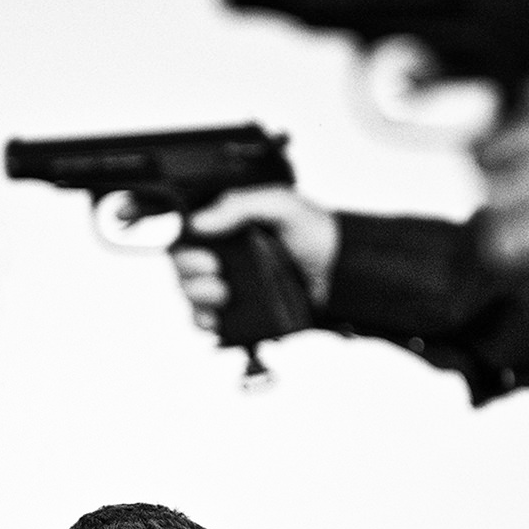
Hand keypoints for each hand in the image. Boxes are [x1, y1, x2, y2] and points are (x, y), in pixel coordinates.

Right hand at [169, 186, 340, 329]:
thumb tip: (198, 222)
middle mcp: (226, 257)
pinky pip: (206, 322)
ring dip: (196, 297)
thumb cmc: (317, 234)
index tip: (205, 254)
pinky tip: (215, 320)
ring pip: (190, 295)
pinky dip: (203, 323)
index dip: (186, 246)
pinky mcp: (240, 314)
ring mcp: (231, 286)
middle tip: (215, 272)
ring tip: (222, 296)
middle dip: (190, 272)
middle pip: (182, 267)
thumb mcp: (280, 205)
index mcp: (229, 226)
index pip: (188, 236)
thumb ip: (239, 206)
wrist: (346, 275)